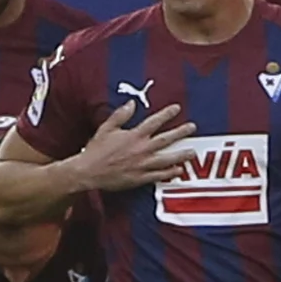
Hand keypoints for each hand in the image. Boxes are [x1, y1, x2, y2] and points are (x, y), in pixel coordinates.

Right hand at [73, 102, 196, 191]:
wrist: (88, 172)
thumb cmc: (95, 150)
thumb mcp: (105, 128)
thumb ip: (120, 115)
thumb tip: (131, 104)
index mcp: (133, 136)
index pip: (154, 122)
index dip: (167, 114)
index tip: (177, 108)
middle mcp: (141, 149)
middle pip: (166, 139)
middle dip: (180, 132)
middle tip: (192, 127)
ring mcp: (142, 164)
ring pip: (167, 159)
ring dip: (181, 155)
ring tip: (192, 152)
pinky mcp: (140, 178)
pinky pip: (159, 175)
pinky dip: (170, 173)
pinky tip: (178, 171)